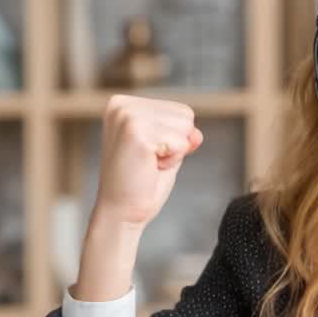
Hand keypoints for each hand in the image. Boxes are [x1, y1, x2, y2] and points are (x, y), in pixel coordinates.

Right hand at [94, 94, 203, 227]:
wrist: (121, 212)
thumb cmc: (142, 184)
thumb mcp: (167, 151)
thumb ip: (182, 134)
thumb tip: (196, 134)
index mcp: (123, 104)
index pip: (181, 110)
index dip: (175, 139)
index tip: (150, 155)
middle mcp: (122, 105)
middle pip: (185, 115)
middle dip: (176, 144)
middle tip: (149, 162)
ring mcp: (128, 116)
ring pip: (185, 127)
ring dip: (174, 152)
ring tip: (149, 164)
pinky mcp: (136, 132)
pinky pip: (181, 142)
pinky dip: (172, 160)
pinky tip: (149, 168)